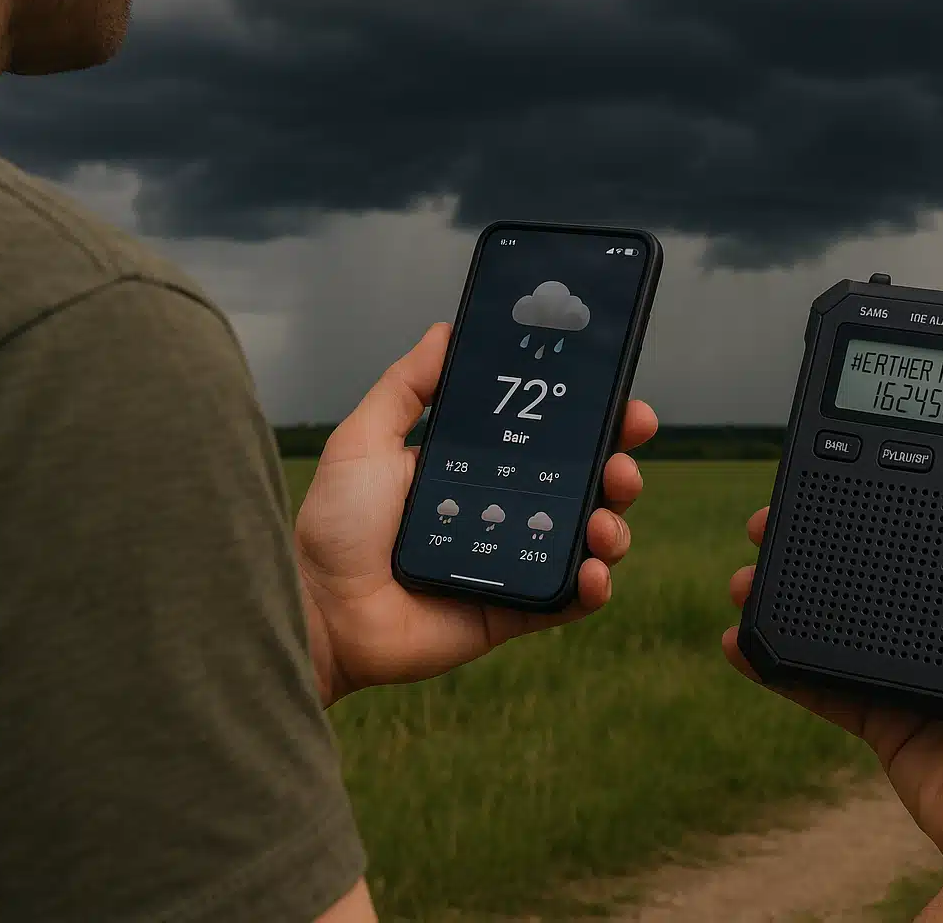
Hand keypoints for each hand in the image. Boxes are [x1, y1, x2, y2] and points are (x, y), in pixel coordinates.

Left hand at [296, 322, 658, 704]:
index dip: (593, 421)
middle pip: (585, 485)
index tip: (622, 402)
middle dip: (619, 467)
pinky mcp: (514, 612)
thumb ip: (407, 386)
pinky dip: (594, 586)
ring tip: (605, 520)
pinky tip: (592, 571)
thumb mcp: (365, 439)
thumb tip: (446, 330)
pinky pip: (570, 600)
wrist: (319, 610)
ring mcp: (514, 563)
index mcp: (478, 470)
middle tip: (623, 460)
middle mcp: (505, 513)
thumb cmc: (333, 527)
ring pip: (590, 540)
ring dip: (614, 525)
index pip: (550, 438)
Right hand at [723, 417, 942, 917]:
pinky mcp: (883, 712)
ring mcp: (916, 663)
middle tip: (773, 515)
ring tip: (749, 571)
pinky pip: (817, 678)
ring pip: (839, 611)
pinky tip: (743, 636)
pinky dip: (777, 660)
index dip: (894, 482)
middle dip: (820, 532)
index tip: (850, 456)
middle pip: (876, 558)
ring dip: (788, 588)